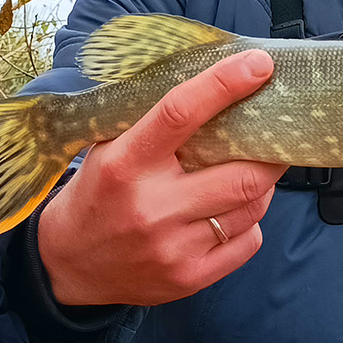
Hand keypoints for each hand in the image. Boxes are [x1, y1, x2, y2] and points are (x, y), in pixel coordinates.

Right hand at [38, 50, 286, 306]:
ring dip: (261, 185)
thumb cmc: (97, 194)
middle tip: (276, 135)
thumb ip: (152, 122)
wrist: (67, 266)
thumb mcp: (108, 150)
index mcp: (125, 163)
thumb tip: (214, 82)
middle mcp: (152, 207)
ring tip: (252, 171)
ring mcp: (173, 247)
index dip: (225, 84)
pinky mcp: (190, 278)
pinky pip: (248, 241)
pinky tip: (232, 212)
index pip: (180, 112)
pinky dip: (250, 221)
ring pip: (252, 207)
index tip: (259, 65)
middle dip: (270, 152)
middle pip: (241, 174)